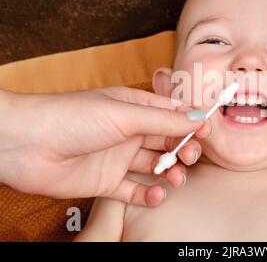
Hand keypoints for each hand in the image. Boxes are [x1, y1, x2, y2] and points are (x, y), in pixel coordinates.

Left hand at [0, 86, 210, 205]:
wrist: (25, 144)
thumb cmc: (72, 117)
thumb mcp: (125, 114)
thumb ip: (163, 120)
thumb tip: (198, 117)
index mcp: (133, 107)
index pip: (171, 113)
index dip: (190, 122)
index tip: (207, 132)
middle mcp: (128, 131)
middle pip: (166, 141)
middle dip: (182, 149)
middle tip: (189, 157)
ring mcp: (117, 157)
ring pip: (153, 166)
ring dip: (169, 172)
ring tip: (174, 177)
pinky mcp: (105, 181)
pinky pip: (133, 190)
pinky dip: (148, 193)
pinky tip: (155, 193)